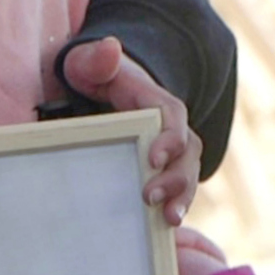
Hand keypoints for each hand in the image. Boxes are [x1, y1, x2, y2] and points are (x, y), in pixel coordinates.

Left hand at [62, 36, 199, 224]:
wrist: (97, 88)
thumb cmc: (92, 74)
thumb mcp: (87, 63)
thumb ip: (96, 58)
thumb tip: (110, 47)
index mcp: (156, 101)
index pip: (173, 118)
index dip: (169, 138)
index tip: (152, 158)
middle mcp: (171, 127)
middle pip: (187, 153)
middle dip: (176, 177)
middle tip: (150, 197)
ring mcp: (170, 149)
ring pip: (187, 173)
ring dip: (182, 197)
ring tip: (168, 220)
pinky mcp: (162, 167)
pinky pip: (176, 186)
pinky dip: (174, 204)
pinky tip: (165, 227)